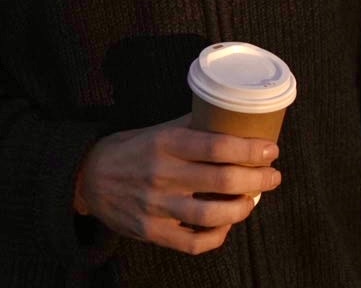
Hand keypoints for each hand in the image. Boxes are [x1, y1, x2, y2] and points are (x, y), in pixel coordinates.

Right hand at [73, 114, 281, 254]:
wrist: (87, 178)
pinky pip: (192, 243)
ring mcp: (156, 206)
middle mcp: (162, 174)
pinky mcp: (151, 232)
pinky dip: (217, 237)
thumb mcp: (158, 129)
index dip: (250, 150)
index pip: (217, 146)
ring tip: (253, 200)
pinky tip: (226, 226)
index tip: (270, 150)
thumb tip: (232, 117)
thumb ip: (192, 126)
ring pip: (212, 216)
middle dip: (257, 180)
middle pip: (222, 181)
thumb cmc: (130, 149)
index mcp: (165, 143)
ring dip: (242, 209)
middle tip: (273, 175)